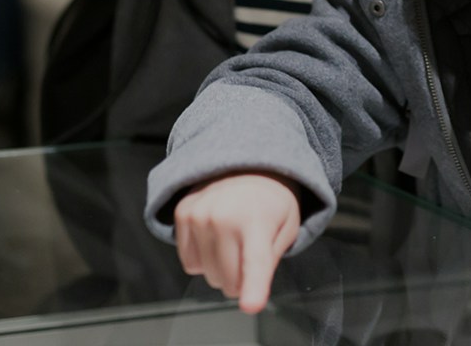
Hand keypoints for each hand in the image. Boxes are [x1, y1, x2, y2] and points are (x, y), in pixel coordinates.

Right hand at [174, 172, 302, 312]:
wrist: (247, 165)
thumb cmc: (271, 202)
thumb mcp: (288, 228)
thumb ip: (270, 263)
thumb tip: (250, 292)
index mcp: (258, 222)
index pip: (255, 262)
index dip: (253, 287)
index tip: (251, 305)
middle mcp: (224, 217)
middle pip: (227, 281)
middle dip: (240, 278)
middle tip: (249, 250)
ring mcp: (199, 215)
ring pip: (207, 275)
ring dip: (220, 267)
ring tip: (233, 238)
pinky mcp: (183, 214)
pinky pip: (189, 262)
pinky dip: (203, 257)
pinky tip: (215, 236)